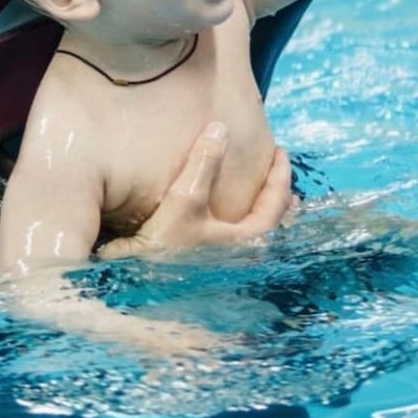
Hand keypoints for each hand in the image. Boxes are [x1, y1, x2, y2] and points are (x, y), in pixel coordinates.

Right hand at [96, 123, 292, 259]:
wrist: (136, 290)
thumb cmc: (164, 249)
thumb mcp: (184, 199)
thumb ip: (204, 162)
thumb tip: (220, 128)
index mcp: (249, 241)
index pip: (276, 202)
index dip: (281, 174)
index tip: (280, 151)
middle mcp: (245, 259)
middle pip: (276, 224)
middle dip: (280, 198)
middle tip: (279, 175)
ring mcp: (230, 269)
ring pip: (260, 237)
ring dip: (265, 214)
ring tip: (262, 198)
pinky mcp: (213, 274)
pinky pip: (242, 245)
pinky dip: (246, 227)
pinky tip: (231, 223)